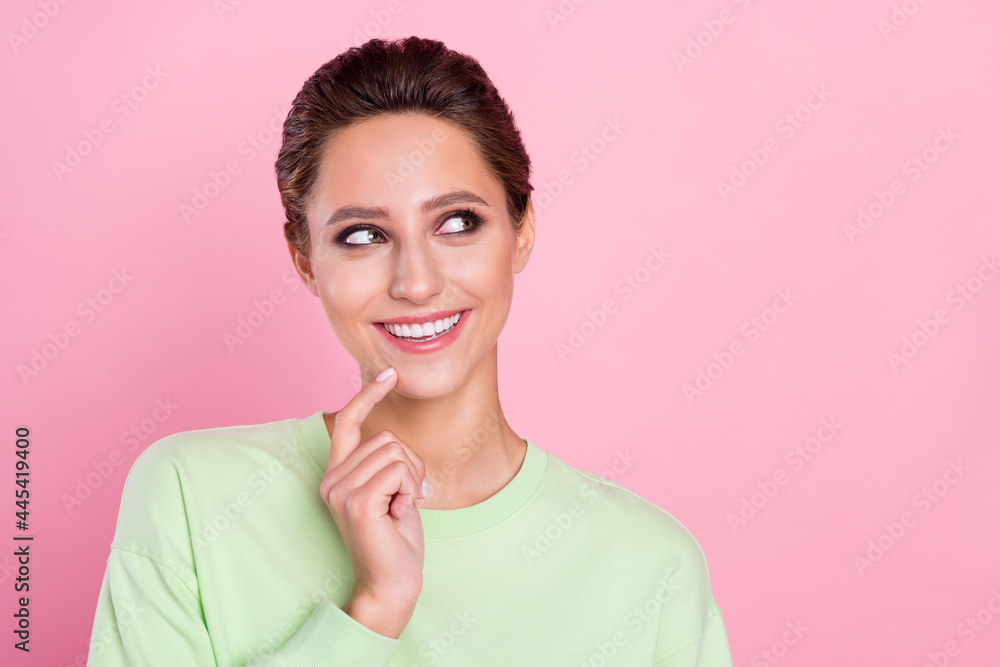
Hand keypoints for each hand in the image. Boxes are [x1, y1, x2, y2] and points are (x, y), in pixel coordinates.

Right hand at [319, 367, 427, 637]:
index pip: (347, 422)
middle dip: (410, 464)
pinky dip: (409, 491)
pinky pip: (399, 471)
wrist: (391, 584)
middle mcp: (332, 480)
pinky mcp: (357, 501)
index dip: (367, 395)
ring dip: (411, 479)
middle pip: (385, 438)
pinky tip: (399, 515)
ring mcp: (341, 490)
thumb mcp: (392, 493)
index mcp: (337, 475)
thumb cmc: (396, 540)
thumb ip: (387, 465)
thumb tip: (393, 440)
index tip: (389, 374)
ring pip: (395, 452)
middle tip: (407, 498)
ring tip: (401, 508)